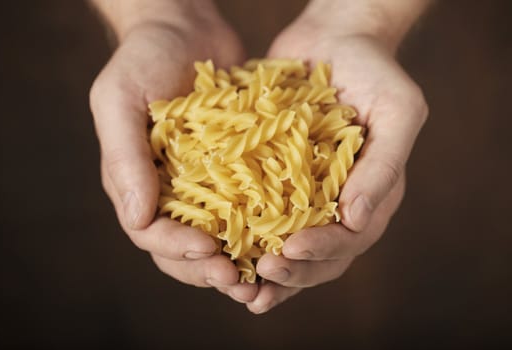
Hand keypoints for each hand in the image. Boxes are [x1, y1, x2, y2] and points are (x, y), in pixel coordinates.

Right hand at [89, 2, 257, 302]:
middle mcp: (168, 191)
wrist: (184, 28)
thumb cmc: (144, 58)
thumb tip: (136, 219)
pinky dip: (260, 227)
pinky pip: (245, 206)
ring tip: (264, 275)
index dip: (177, 249)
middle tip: (240, 281)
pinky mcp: (233, 171)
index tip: (209, 251)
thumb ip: (123, 159)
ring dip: (238, 260)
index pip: (150, 233)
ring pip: (216, 237)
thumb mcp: (120, 100)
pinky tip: (284, 237)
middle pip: (183, 248)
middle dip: (209, 268)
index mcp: (136, 182)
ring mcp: (201, 184)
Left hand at [246, 7, 427, 312]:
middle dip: (291, 271)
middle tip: (260, 274)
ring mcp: (304, 194)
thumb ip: (384, 165)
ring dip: (265, 272)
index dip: (322, 252)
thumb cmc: (374, 71)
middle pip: (318, 255)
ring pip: (287, 246)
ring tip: (237, 286)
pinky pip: (259, 215)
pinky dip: (243, 238)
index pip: (350, 239)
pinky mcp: (274, 178)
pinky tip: (220, 251)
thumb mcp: (397, 110)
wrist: (335, 39)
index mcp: (370, 194)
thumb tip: (356, 221)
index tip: (289, 251)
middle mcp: (337, 202)